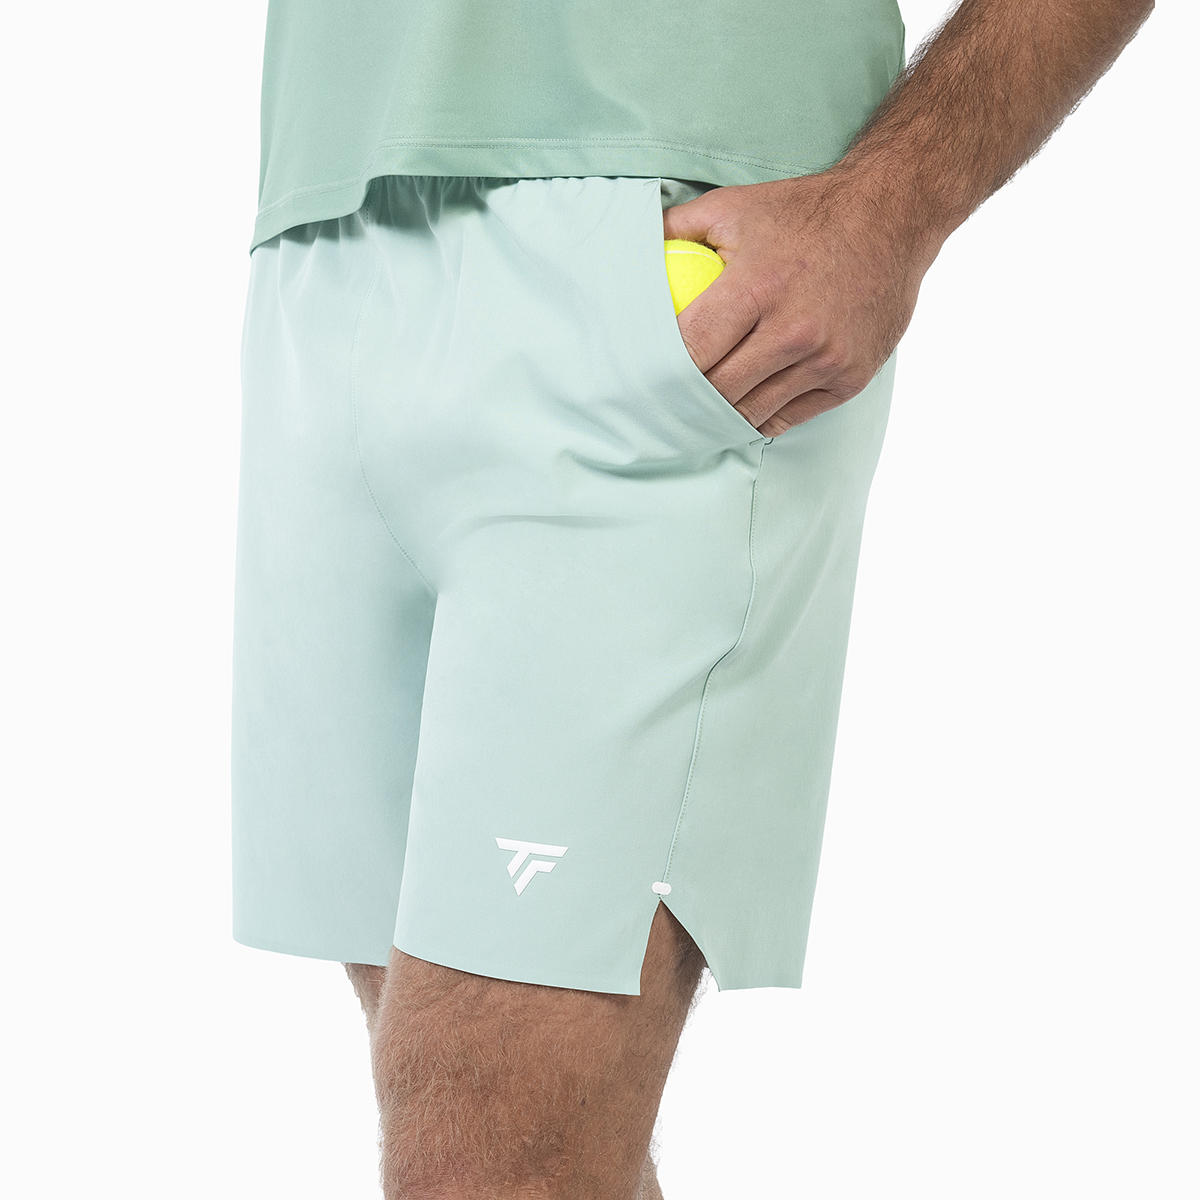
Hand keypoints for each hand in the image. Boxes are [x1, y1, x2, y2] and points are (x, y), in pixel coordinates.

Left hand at [661, 170, 937, 435]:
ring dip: (721, 414)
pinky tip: (742, 408)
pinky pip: (790, 417)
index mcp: (757, 287)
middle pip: (718, 390)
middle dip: (685, 399)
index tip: (641, 377)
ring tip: (696, 413)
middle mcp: (794, 330)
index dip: (660, 370)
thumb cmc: (803, 212)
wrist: (891, 217)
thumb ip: (677, 229)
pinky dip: (762, 416)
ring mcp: (826, 359)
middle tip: (662, 404)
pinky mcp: (850, 377)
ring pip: (752, 411)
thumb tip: (629, 250)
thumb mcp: (734, 207)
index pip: (691, 350)